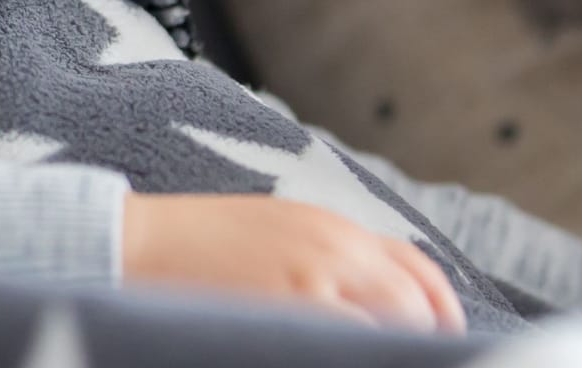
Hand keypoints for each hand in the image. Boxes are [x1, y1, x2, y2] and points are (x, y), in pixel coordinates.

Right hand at [120, 193, 464, 332]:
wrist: (139, 242)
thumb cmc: (198, 245)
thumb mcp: (277, 232)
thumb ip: (329, 257)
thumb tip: (372, 304)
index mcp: (333, 227)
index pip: (420, 271)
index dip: (442, 314)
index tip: (442, 342)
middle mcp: (336, 247)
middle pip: (415, 307)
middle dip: (426, 344)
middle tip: (420, 364)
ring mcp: (315, 281)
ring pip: (394, 329)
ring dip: (392, 350)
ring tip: (374, 359)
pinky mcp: (290, 309)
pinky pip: (352, 344)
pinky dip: (361, 354)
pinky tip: (340, 359)